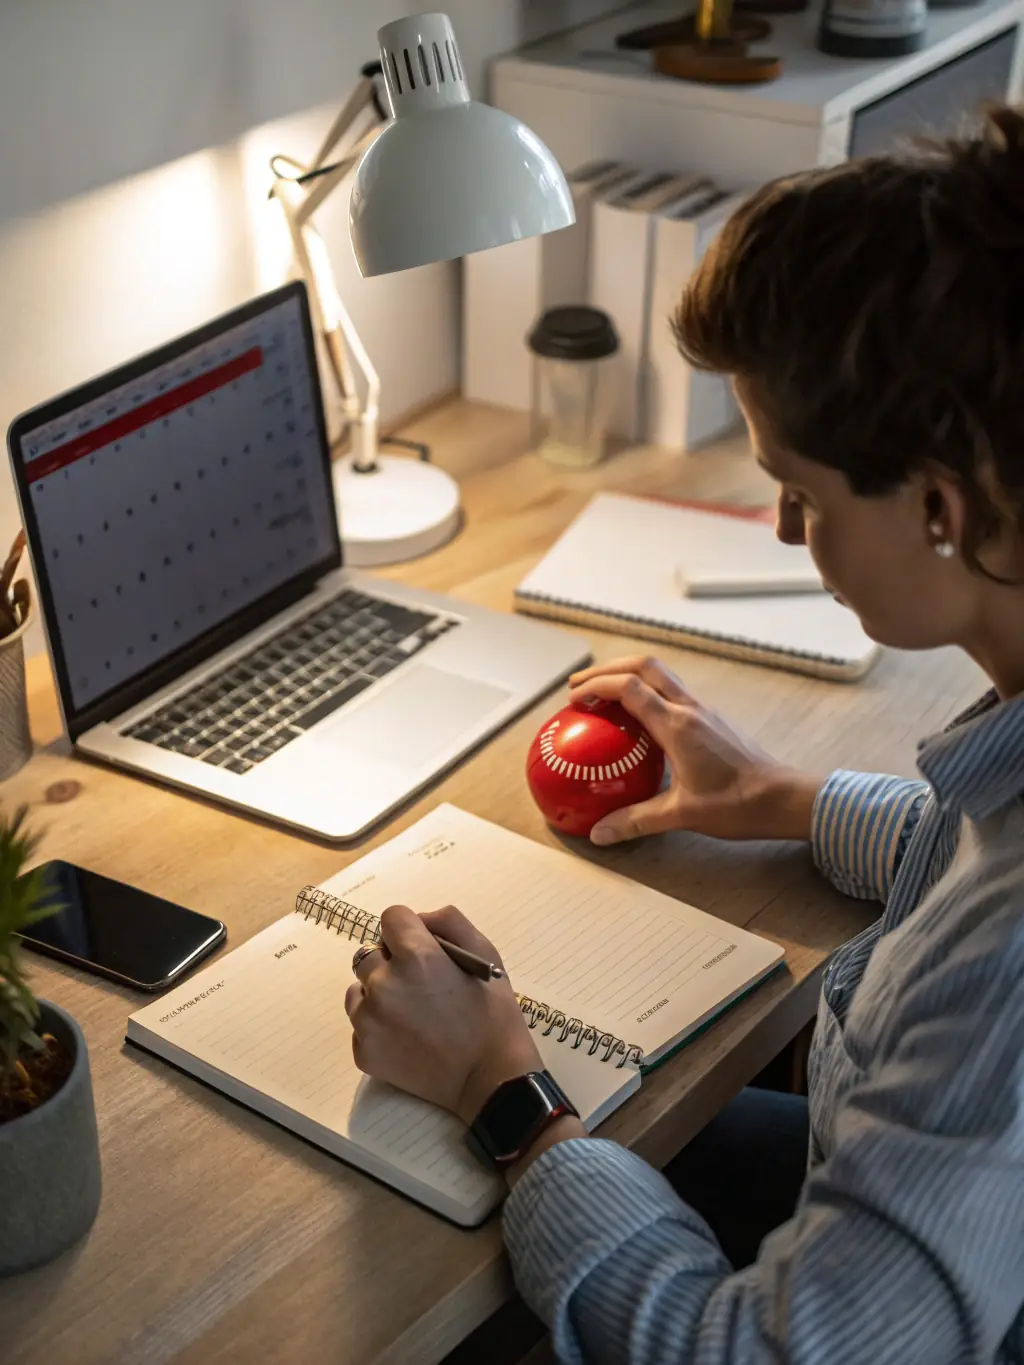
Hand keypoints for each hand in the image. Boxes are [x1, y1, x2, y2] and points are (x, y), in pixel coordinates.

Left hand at [345, 905, 542, 1125]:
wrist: (489, 1080)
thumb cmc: (493, 1014)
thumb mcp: (487, 953)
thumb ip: (450, 922)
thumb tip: (419, 920)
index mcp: (415, 957)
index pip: (391, 917)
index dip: (409, 930)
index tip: (423, 949)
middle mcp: (384, 984)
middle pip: (370, 953)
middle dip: (391, 962)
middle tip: (419, 986)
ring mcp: (369, 1020)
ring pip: (359, 989)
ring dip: (378, 993)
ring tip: (410, 1013)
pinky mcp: (363, 1051)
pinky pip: (359, 1024)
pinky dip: (377, 1026)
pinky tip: (405, 1037)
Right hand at [568, 656, 820, 844]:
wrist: (785, 798)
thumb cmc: (738, 805)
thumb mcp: (681, 814)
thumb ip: (637, 821)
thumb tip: (599, 834)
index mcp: (678, 725)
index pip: (629, 688)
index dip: (597, 686)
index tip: (574, 699)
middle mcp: (690, 709)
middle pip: (644, 666)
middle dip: (608, 669)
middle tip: (581, 688)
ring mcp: (704, 711)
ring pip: (661, 676)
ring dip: (629, 677)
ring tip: (604, 698)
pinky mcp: (712, 720)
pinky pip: (673, 694)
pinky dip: (648, 695)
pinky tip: (639, 722)